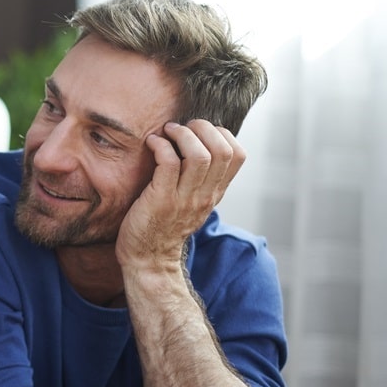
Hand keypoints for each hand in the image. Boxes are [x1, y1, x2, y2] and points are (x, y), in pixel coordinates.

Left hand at [116, 120, 243, 270]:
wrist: (148, 259)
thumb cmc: (163, 225)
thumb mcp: (191, 202)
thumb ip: (199, 180)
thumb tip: (197, 146)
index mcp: (215, 193)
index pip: (239, 155)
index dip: (222, 134)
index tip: (199, 132)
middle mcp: (205, 195)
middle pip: (222, 150)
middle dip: (202, 128)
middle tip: (181, 127)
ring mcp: (184, 198)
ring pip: (199, 155)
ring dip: (182, 135)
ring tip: (167, 132)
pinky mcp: (161, 200)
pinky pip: (169, 163)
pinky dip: (160, 145)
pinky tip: (151, 143)